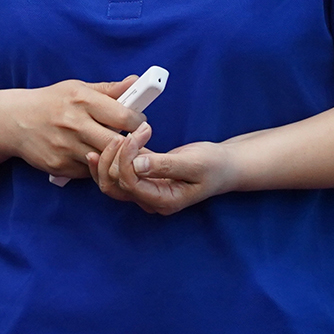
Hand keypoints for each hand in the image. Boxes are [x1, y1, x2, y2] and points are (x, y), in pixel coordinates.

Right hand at [4, 77, 141, 181]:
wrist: (15, 121)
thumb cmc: (52, 102)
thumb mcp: (78, 88)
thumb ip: (109, 89)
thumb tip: (136, 82)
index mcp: (82, 99)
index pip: (124, 116)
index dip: (139, 122)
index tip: (140, 123)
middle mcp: (74, 124)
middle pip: (117, 143)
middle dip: (134, 144)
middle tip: (137, 142)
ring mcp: (65, 147)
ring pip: (105, 161)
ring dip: (116, 158)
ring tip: (120, 152)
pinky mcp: (59, 165)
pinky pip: (89, 171)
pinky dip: (97, 167)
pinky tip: (97, 157)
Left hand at [88, 127, 237, 214]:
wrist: (223, 166)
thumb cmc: (214, 165)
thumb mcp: (195, 163)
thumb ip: (166, 165)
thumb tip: (136, 165)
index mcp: (164, 201)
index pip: (131, 183)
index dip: (127, 157)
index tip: (139, 133)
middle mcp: (150, 200)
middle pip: (114, 184)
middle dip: (116, 155)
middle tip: (130, 132)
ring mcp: (144, 191)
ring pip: (111, 180)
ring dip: (110, 157)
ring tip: (120, 135)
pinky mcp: (142, 178)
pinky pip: (118, 172)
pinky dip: (111, 157)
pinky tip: (110, 142)